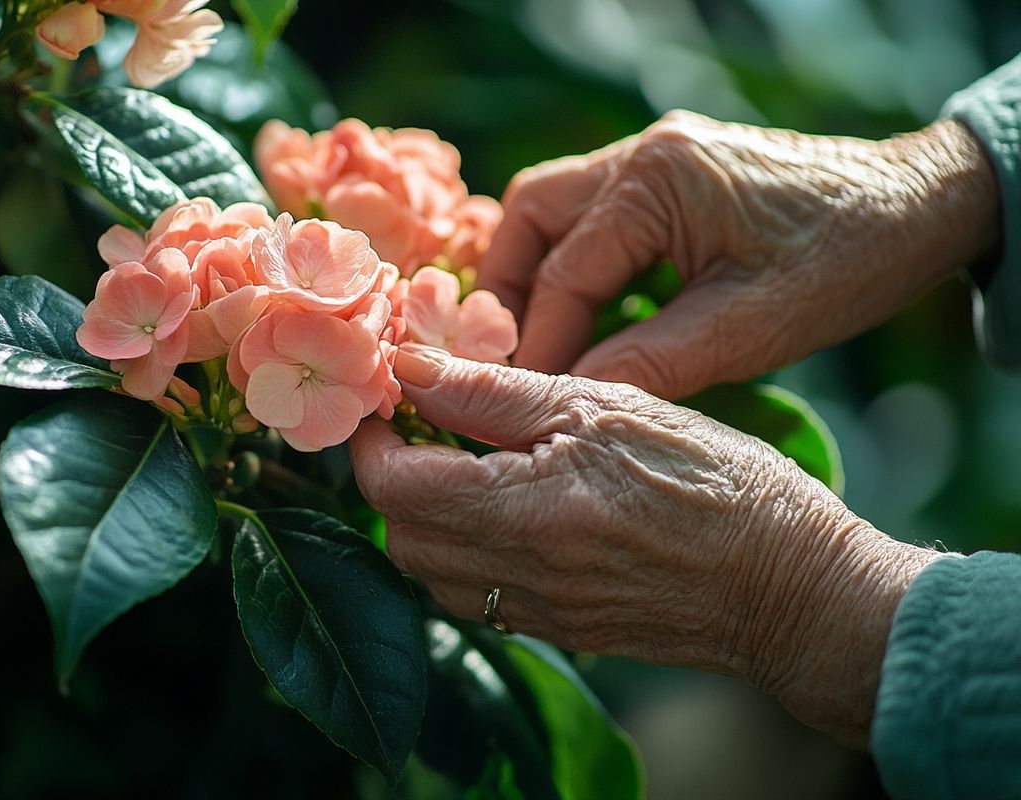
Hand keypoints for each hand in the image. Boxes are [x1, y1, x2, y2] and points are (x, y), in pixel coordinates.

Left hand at [350, 344, 939, 745]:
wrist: (792, 586)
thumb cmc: (717, 481)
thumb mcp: (607, 408)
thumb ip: (495, 393)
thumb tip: (411, 364)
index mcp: (526, 514)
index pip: (392, 488)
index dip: (372, 440)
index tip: (389, 400)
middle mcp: (519, 578)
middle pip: (399, 537)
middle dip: (392, 479)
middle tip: (423, 425)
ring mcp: (538, 614)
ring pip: (430, 574)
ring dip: (423, 517)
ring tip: (460, 463)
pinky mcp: (559, 630)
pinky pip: (476, 598)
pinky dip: (462, 553)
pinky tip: (502, 510)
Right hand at [477, 111, 998, 398]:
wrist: (920, 204)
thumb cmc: (847, 261)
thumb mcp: (749, 327)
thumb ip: (651, 360)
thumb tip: (569, 396)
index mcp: (658, 179)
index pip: (566, 273)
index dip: (538, 347)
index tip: (517, 404)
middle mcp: (642, 154)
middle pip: (531, 217)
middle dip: (508, 294)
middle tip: (507, 363)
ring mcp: (654, 157)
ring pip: (552, 210)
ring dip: (534, 276)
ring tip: (536, 344)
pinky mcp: (670, 174)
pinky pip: (592, 215)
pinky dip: (573, 264)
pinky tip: (585, 315)